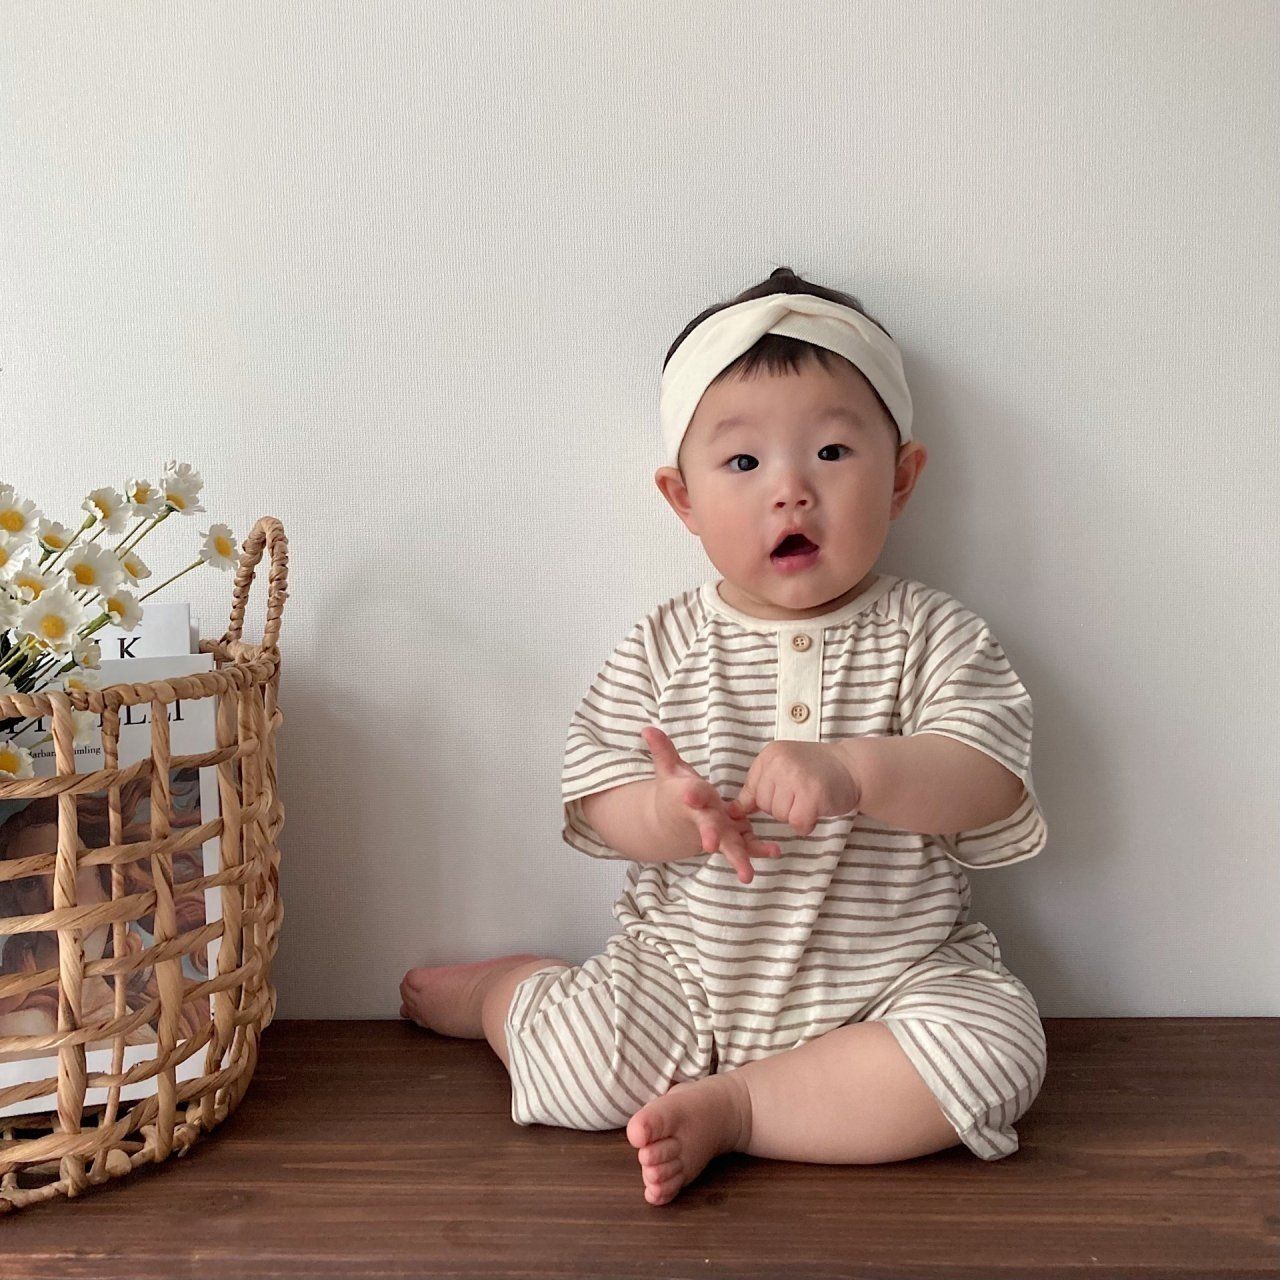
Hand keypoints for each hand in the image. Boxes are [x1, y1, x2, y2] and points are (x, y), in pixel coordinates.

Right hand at [641, 725, 782, 884]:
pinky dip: (760, 850)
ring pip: (728, 845)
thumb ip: (662, 750)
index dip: (692, 793)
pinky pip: (747, 845)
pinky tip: (776, 851)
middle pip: (707, 827)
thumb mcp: (668, 769)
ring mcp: (719, 831)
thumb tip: (647, 729)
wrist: (672, 823)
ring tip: (747, 874)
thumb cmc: (675, 791)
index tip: (690, 794)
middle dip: (709, 834)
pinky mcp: (732, 838)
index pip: (692, 794)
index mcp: (690, 798)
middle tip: (710, 845)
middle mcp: (704, 818)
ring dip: (738, 857)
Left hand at [729, 741, 861, 836]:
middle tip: (804, 793)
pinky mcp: (812, 795)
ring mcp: (796, 777)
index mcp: (770, 754)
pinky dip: (807, 824)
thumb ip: (758, 787)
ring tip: (811, 798)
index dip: (771, 798)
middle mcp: (780, 762)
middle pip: (766, 805)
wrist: (854, 767)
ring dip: (796, 815)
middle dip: (784, 807)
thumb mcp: (783, 769)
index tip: (789, 791)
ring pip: (780, 816)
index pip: (753, 791)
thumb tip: (731, 812)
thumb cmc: (817, 770)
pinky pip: (798, 824)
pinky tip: (817, 809)